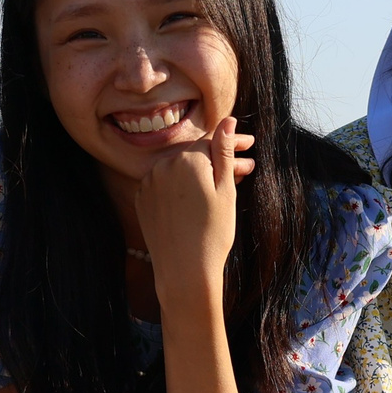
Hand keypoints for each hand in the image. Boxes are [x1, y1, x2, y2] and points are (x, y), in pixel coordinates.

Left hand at [134, 116, 253, 303]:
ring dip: (200, 173)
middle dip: (219, 160)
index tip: (250, 147)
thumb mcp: (225, 189)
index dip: (233, 144)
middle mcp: (162, 165)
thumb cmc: (213, 232)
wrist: (184, 271)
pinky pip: (164, 185)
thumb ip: (224, 151)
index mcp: (186, 158)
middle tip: (246, 169)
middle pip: (195, 155)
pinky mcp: (141, 199)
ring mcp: (148, 182)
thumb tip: (228, 121)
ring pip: (179, 169)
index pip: (212, 142)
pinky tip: (197, 199)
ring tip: (224, 187)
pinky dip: (180, 187)